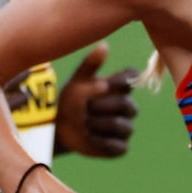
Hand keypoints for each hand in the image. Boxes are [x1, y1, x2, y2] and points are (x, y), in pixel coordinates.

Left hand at [55, 44, 136, 158]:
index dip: (121, 81)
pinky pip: (117, 145)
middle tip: (85, 107)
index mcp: (119, 88)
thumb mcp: (77, 81)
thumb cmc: (70, 101)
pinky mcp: (120, 147)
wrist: (59, 128)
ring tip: (84, 122)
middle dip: (100, 106)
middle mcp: (127, 106)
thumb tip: (105, 45)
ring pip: (120, 125)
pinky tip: (88, 136)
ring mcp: (125, 127)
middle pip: (125, 104)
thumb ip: (90, 64)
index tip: (104, 84)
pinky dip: (99, 141)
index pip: (132, 77)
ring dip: (97, 124)